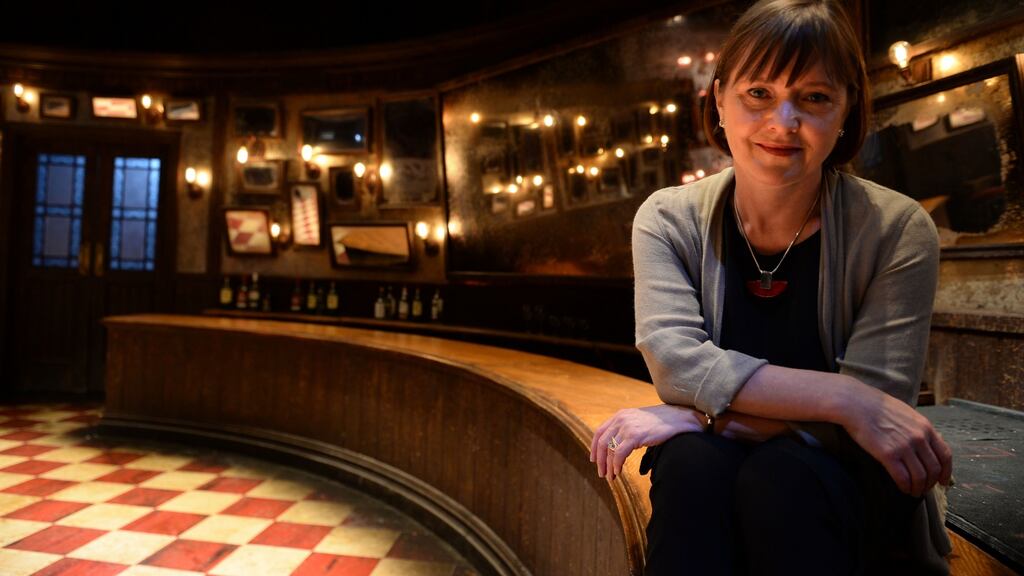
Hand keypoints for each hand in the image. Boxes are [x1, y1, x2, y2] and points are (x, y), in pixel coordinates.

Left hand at [590, 404, 705, 481]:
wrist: (678, 417)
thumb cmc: (662, 422)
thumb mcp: (639, 422)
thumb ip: (627, 430)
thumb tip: (619, 445)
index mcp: (620, 415)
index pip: (599, 432)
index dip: (594, 447)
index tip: (594, 459)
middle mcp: (620, 419)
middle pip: (601, 442)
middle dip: (600, 460)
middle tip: (602, 473)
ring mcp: (627, 426)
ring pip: (609, 449)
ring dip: (608, 466)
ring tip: (611, 477)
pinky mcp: (635, 435)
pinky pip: (618, 453)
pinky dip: (616, 464)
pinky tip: (618, 472)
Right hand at [842, 386, 952, 496]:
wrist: (856, 403)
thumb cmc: (877, 405)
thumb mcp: (906, 413)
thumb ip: (918, 428)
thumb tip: (926, 442)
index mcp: (926, 427)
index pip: (945, 455)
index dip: (946, 472)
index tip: (943, 481)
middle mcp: (919, 438)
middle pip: (934, 469)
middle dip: (931, 483)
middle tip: (924, 488)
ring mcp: (904, 446)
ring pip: (920, 476)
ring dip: (918, 488)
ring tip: (913, 491)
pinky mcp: (888, 454)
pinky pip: (903, 477)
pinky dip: (905, 486)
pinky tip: (902, 488)